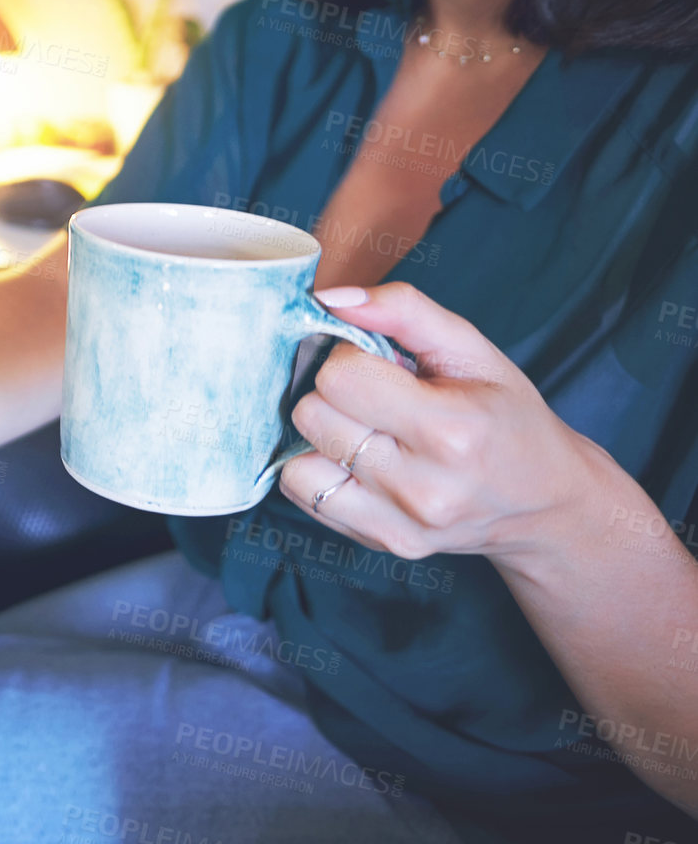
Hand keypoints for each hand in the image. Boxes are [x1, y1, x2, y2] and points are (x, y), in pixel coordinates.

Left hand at [279, 282, 608, 562]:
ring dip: (323, 435)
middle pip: (313, 415)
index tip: (379, 363)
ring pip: (298, 460)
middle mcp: (423, 485)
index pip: (340, 376)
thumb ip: (404, 311)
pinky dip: (317, 470)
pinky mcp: (382, 543)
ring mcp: (399, 522)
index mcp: (451, 430)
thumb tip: (329, 299)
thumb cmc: (507, 418)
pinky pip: (303, 494)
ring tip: (366, 430)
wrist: (545, 502)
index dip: (349, 357)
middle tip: (373, 396)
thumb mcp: (473, 350)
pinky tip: (357, 461)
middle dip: (333, 393)